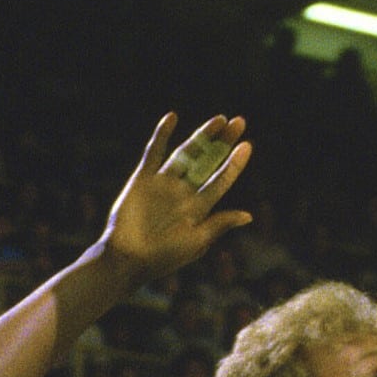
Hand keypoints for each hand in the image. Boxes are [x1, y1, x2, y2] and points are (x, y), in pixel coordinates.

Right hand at [98, 113, 253, 282]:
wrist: (128, 259)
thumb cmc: (164, 256)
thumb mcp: (196, 241)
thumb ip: (219, 224)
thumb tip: (248, 216)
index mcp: (200, 207)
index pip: (222, 180)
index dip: (234, 164)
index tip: (247, 145)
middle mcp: (184, 192)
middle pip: (208, 161)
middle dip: (223, 143)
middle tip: (240, 122)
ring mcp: (164, 183)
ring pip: (187, 153)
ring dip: (202, 136)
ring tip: (219, 119)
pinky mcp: (143, 179)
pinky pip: (154, 153)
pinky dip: (162, 135)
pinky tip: (172, 118)